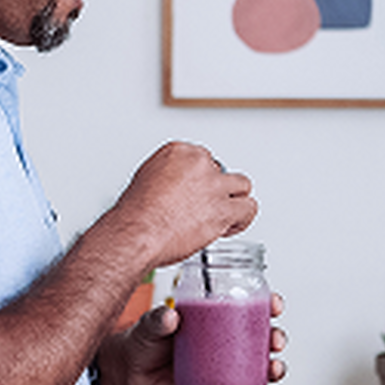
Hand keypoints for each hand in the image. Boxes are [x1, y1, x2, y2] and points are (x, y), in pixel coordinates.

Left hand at [99, 292, 287, 384]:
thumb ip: (157, 320)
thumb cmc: (144, 341)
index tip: (274, 305)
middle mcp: (223, 342)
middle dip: (275, 339)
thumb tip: (170, 317)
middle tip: (274, 342)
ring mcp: (221, 367)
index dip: (267, 304)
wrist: (130, 373)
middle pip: (260, 338)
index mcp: (213, 317)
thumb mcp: (149, 325)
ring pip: (255, 370)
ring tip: (271, 372)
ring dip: (270, 371)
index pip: (247, 306)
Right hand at [105, 142, 257, 269]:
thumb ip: (166, 179)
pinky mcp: (224, 209)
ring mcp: (214, 185)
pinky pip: (248, 208)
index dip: (200, 180)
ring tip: (224, 214)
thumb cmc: (136, 215)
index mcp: (179, 151)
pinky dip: (242, 219)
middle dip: (216, 189)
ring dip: (233, 201)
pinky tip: (229, 226)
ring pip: (241, 186)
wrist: (138, 232)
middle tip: (205, 206)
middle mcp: (199, 164)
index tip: (192, 193)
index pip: (202, 159)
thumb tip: (173, 191)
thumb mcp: (144, 181)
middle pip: (222, 171)